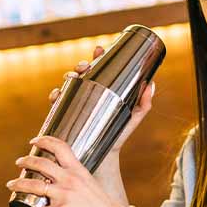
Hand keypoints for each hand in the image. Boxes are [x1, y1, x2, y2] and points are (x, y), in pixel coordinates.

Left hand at [6, 136, 130, 206]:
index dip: (45, 140)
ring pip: (34, 185)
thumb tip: (63, 182)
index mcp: (78, 170)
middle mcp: (70, 179)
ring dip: (19, 184)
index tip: (35, 141)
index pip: (60, 146)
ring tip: (11, 185)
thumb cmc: (104, 206)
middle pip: (41, 163)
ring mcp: (65, 195)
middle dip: (26, 161)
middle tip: (19, 162)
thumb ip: (77, 180)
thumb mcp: (90, 184)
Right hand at [48, 46, 156, 183]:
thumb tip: (150, 84)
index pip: (99, 69)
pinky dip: (56, 96)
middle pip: (81, 73)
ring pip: (68, 84)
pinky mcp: (66, 116)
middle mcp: (87, 94)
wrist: (104, 157)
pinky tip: (58, 94)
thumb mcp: (133, 118)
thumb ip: (143, 103)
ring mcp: (75, 104)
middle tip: (85, 66)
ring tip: (73, 77)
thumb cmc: (119, 135)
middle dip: (81, 64)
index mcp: (103, 90)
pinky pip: (57, 103)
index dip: (98, 56)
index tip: (99, 49)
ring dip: (68, 76)